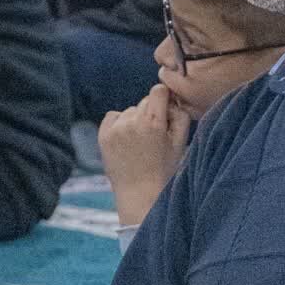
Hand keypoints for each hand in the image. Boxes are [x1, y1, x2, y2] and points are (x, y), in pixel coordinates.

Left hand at [98, 84, 189, 226]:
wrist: (140, 194)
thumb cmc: (164, 169)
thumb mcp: (181, 143)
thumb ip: (181, 115)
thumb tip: (172, 99)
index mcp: (154, 123)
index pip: (158, 91)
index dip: (164, 98)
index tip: (166, 110)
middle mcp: (132, 123)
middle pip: (144, 102)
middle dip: (151, 113)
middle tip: (155, 136)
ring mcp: (115, 129)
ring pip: (130, 111)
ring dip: (135, 121)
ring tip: (140, 143)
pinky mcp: (103, 136)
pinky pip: (113, 117)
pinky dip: (120, 124)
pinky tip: (127, 141)